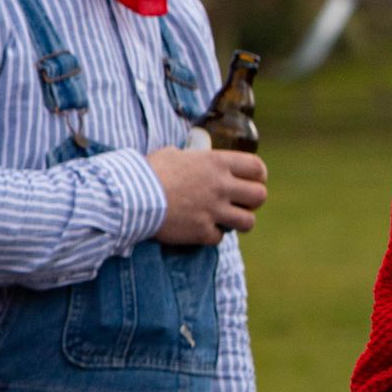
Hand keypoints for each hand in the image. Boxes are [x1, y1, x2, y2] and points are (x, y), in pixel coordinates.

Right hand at [148, 145, 266, 245]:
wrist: (131, 197)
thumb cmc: (148, 172)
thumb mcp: (171, 154)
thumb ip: (190, 158)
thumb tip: (188, 159)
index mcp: (216, 163)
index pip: (256, 168)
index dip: (258, 176)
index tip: (250, 181)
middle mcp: (221, 187)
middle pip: (260, 196)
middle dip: (252, 201)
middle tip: (238, 202)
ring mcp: (214, 211)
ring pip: (248, 222)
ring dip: (238, 221)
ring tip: (225, 219)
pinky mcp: (202, 231)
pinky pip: (219, 237)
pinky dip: (210, 235)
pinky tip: (199, 229)